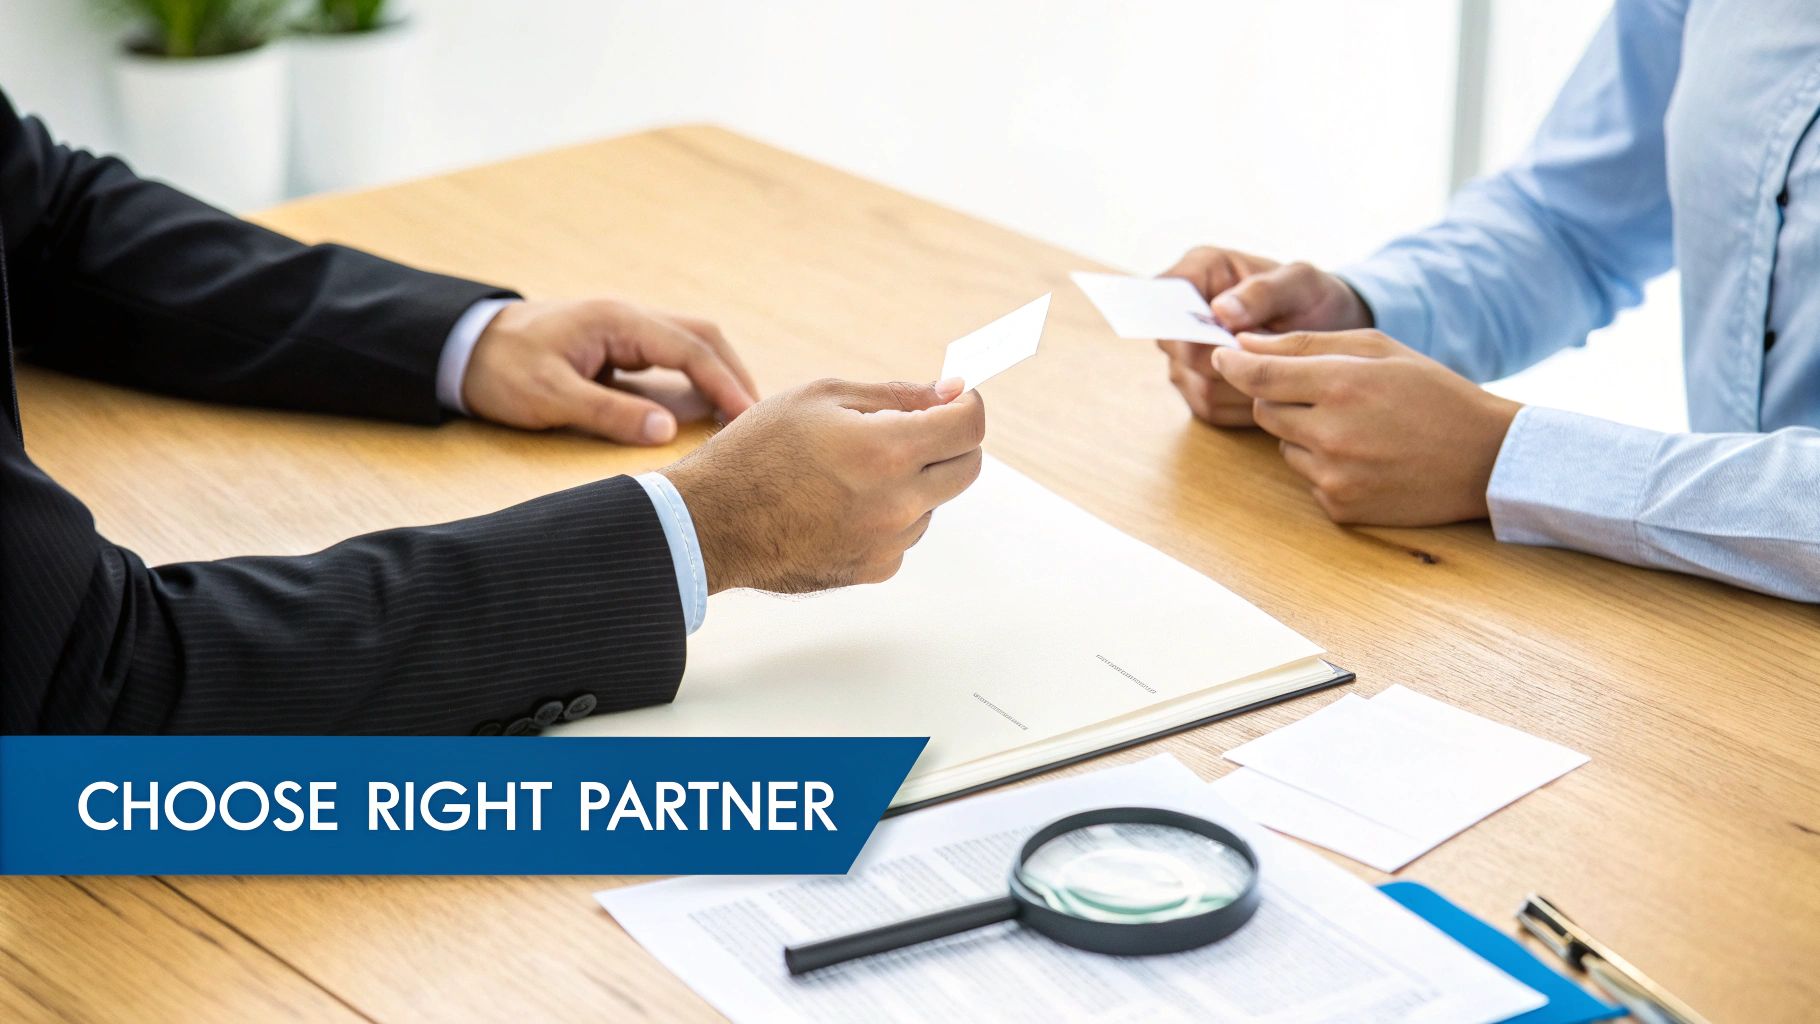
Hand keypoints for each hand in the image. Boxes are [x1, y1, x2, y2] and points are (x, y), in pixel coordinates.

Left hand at [463, 299, 758, 443]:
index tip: (749, 418)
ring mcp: (624, 330)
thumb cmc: (500, 370)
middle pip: (703, 337)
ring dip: (718, 375)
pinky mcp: (617, 346)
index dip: (725, 384)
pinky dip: (695, 379)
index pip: (690, 349)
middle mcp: (628, 318)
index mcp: (617, 321)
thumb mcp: (550, 397)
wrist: (462, 346)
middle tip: (758, 418)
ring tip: (739, 417)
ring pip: (690, 344)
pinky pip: (670, 357)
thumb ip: (610, 413)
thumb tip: (667, 430)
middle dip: (734, 375)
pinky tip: (704, 408)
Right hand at [660, 377, 985, 592]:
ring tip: (853, 470)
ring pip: (934, 502)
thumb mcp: (822, 398)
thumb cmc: (755, 455)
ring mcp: (889, 542)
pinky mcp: (874, 569)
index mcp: (888, 451)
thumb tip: (948, 392)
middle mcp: (898, 503)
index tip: (954, 397)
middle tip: (917, 425)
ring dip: (915, 480)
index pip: (969, 425)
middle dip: (951, 440)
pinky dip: (889, 514)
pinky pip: (904, 534)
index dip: (967, 403)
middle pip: (968, 467)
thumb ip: (896, 394)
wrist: (711, 523)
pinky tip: (842, 502)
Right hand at [1156, 246, 1371, 427]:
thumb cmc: (1310, 298)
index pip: (1163, 295)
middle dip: (1231, 357)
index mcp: (1197, 273)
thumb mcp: (1300, 283)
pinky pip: (1211, 408)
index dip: (1182, 316)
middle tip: (1273, 350)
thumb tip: (1220, 312)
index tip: (1222, 329)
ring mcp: (1183, 359)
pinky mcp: (1196, 391)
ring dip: (1244, 383)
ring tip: (1279, 366)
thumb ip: (1262, 292)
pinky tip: (1272, 387)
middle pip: (1182, 350)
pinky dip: (1245, 404)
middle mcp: (1180, 319)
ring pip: (1199, 385)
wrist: (1324, 331)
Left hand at [1213, 330, 1521, 525]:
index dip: (1233, 364)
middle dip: (1279, 397)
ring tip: (1358, 428)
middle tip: (1323, 392)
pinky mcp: (1341, 509)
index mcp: (1341, 386)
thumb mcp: (1378, 350)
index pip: (1258, 376)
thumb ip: (1306, 344)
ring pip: (1283, 447)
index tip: (1222, 357)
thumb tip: (1242, 346)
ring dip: (1304, 434)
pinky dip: (1324, 466)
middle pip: (1265, 411)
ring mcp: (1335, 477)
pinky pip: (1308, 479)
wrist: (1485, 458)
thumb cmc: (1433, 393)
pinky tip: (1367, 458)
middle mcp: (1332, 435)